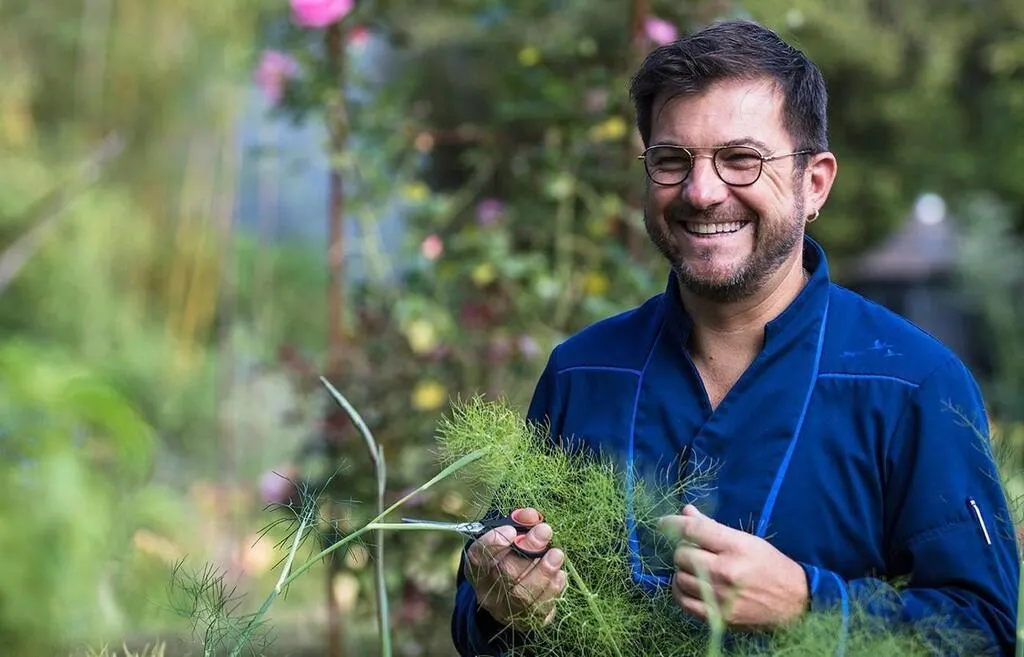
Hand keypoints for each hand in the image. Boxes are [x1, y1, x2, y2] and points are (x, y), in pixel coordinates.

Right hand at [464, 508, 567, 628]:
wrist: (511, 597)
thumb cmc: (511, 558)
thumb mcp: (509, 538)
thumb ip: (519, 523)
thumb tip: (533, 516)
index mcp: (477, 568)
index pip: (479, 556)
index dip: (494, 543)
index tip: (512, 530)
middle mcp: (488, 591)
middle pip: (505, 572)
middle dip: (529, 549)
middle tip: (545, 531)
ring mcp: (506, 610)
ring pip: (523, 594)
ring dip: (544, 571)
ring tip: (557, 554)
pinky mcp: (527, 621)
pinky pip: (540, 608)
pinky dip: (552, 589)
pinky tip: (560, 574)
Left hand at [659, 505, 807, 629]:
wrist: (795, 602)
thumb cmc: (770, 565)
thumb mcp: (747, 540)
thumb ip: (713, 527)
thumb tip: (686, 512)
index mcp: (735, 547)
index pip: (693, 530)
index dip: (672, 523)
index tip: (662, 523)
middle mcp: (726, 571)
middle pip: (681, 554)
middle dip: (683, 549)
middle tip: (693, 551)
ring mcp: (721, 597)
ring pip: (679, 577)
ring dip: (682, 571)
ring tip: (695, 569)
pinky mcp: (718, 617)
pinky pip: (683, 601)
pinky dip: (681, 591)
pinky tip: (689, 586)